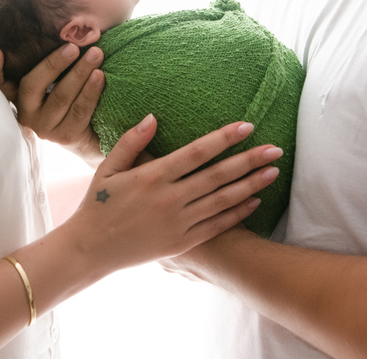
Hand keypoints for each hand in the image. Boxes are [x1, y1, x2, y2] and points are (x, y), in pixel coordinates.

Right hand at [0, 43, 104, 164]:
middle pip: (33, 84)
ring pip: (61, 96)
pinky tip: (100, 76)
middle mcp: (26, 114)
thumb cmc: (72, 99)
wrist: (93, 135)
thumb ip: (51, 66)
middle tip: (73, 46)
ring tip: (95, 54)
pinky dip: (91, 91)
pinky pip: (80, 110)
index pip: (0, 83)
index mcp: (20, 98)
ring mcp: (45, 128)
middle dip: (54, 63)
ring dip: (79, 72)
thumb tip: (62, 32)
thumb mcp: (57, 81)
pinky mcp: (66, 136)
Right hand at [62, 116, 282, 273]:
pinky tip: (255, 202)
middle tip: (275, 148)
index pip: (196, 152)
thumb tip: (153, 117)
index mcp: (152, 176)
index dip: (223, 139)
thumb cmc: (99, 204)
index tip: (246, 126)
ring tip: (273, 172)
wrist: (91, 249)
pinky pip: (216, 226)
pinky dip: (237, 214)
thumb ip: (132, 142)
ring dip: (250, 186)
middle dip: (249, 160)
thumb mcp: (108, 167)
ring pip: (221, 201)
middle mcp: (169, 199)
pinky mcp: (181, 243)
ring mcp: (177, 223)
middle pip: (217, 176)